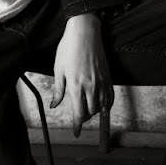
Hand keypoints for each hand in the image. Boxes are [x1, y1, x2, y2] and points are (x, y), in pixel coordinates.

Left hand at [50, 12, 112, 136]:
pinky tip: (104, 105)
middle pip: (91, 111)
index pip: (79, 113)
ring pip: (102, 106)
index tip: (76, 132)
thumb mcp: (59, 68)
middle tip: (79, 117)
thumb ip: (58, 89)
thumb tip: (54, 105)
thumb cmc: (69, 47)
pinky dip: (107, 104)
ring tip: (89, 111)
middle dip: (85, 117)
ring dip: (95, 111)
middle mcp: (91, 86)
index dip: (77, 125)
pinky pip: (110, 96)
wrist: (84, 32)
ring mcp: (101, 81)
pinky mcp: (108, 75)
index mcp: (76, 85)